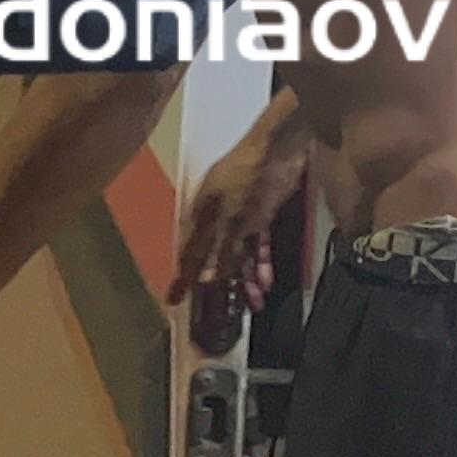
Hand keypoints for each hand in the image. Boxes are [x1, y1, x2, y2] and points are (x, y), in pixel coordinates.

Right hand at [168, 110, 307, 313]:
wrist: (282, 143)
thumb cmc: (249, 173)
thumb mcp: (232, 216)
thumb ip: (220, 249)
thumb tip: (205, 279)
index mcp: (200, 212)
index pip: (188, 252)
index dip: (182, 277)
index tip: (174, 300)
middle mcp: (215, 216)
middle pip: (212, 256)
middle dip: (217, 285)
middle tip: (220, 313)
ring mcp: (239, 214)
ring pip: (237, 254)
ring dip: (244, 278)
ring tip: (253, 302)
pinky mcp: (261, 212)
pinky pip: (257, 244)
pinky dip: (261, 262)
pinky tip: (266, 282)